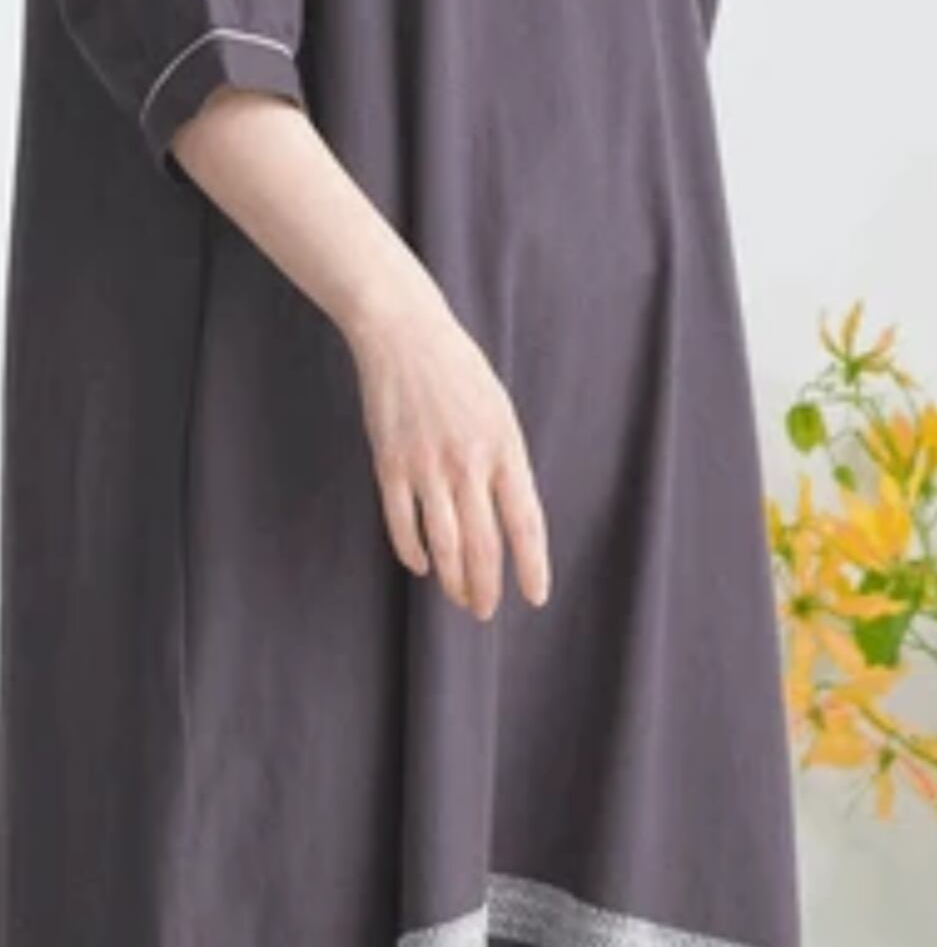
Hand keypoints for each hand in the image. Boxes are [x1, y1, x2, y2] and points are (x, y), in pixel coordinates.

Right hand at [348, 275, 551, 619]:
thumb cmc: (459, 372)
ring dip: (452, 580)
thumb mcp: (499, 413)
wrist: (404, 334)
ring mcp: (426, 465)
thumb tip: (510, 519)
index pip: (525, 523)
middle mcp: (468, 462)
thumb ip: (505, 464)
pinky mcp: (390, 463)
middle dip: (486, 586)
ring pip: (444, 543)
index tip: (535, 598)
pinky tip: (421, 566)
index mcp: (504, 449)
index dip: (532, 566)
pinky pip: (402, 523)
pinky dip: (413, 551)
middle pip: (483, 544)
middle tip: (485, 611)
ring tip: (458, 598)